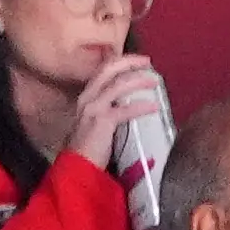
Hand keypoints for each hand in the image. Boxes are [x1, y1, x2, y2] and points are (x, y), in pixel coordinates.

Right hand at [66, 53, 172, 172]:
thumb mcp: (93, 123)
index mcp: (85, 96)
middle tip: (147, 61)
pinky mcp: (102, 121)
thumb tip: (124, 104)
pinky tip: (153, 107)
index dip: (119, 61)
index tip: (136, 60)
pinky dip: (141, 107)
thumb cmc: (86, 150)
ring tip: (153, 82)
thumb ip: (105, 110)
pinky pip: (125, 110)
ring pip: (118, 85)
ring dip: (138, 80)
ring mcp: (93, 108)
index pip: (102, 70)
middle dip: (129, 62)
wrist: (76, 169)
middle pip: (109, 69)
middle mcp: (87, 97)